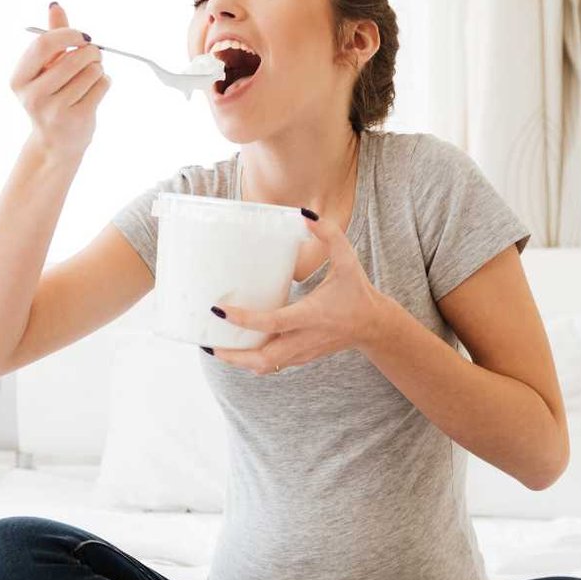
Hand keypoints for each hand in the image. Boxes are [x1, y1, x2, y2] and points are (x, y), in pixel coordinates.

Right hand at [10, 2, 110, 157]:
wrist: (55, 142)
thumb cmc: (51, 97)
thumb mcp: (45, 67)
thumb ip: (52, 38)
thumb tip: (55, 6)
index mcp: (19, 78)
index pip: (44, 44)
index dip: (68, 34)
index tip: (81, 36)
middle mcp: (32, 96)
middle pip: (74, 57)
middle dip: (91, 51)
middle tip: (93, 55)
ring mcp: (54, 110)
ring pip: (91, 71)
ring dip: (98, 69)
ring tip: (89, 78)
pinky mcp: (77, 119)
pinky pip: (101, 85)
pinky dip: (104, 82)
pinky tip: (95, 91)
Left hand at [208, 210, 390, 375]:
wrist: (373, 327)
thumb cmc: (357, 292)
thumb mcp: (348, 260)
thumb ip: (329, 235)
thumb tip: (305, 213)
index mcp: (312, 314)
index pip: (273, 322)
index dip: (244, 319)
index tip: (219, 310)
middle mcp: (304, 338)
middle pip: (262, 358)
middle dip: (232, 355)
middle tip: (207, 342)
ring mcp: (302, 352)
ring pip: (264, 366)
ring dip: (238, 360)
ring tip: (215, 347)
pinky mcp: (301, 358)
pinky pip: (271, 365)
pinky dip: (251, 360)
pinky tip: (236, 348)